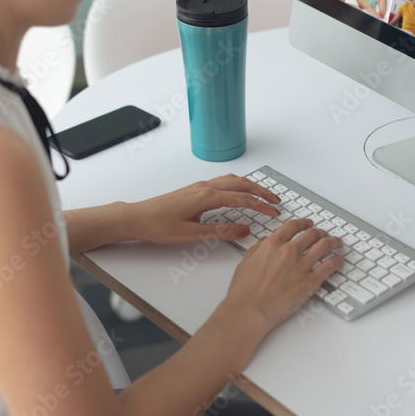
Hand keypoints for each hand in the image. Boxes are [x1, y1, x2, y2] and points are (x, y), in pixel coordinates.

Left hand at [131, 175, 280, 244]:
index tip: (275, 212)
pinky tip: (239, 193)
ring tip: (263, 195)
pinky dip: (238, 185)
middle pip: (241, 184)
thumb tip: (244, 230)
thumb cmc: (159, 226)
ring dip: (250, 186)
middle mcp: (205, 187)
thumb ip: (220, 232)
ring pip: (232, 180)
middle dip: (261, 191)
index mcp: (206, 197)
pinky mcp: (195, 190)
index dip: (261, 205)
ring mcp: (199, 186)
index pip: (242, 198)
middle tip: (277, 201)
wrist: (137, 217)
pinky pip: (223, 182)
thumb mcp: (192, 234)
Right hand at [225, 219, 343, 332]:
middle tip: (324, 234)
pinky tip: (339, 261)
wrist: (249, 310)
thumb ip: (258, 249)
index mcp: (273, 244)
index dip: (304, 222)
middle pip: (312, 233)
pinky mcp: (310, 282)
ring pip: (325, 245)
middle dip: (320, 232)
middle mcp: (289, 251)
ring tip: (337, 243)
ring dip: (333, 242)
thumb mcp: (246, 262)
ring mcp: (301, 266)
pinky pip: (330, 266)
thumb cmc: (244, 291)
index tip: (308, 224)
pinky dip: (337, 261)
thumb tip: (265, 242)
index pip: (294, 226)